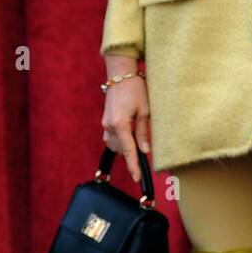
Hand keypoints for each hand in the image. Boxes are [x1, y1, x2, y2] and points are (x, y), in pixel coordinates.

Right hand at [101, 57, 150, 183]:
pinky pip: (112, 138)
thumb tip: (145, 151)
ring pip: (116, 145)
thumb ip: (143, 132)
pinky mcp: (105, 122)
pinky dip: (121, 140)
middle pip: (122, 150)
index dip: (133, 166)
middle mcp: (109, 126)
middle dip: (132, 152)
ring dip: (127, 145)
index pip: (128, 151)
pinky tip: (129, 132)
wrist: (120, 74)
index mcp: (120, 124)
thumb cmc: (136, 89)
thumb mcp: (145, 110)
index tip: (137, 178)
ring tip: (138, 131)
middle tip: (146, 146)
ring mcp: (105, 124)